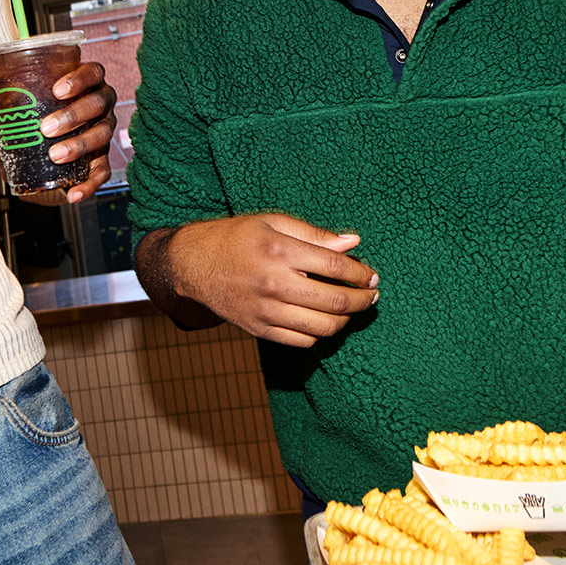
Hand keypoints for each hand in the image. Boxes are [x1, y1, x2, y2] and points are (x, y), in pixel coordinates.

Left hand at [0, 60, 116, 202]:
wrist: (51, 136)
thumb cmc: (40, 109)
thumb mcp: (21, 101)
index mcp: (86, 81)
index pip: (92, 72)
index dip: (79, 79)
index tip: (57, 90)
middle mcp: (101, 103)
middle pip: (97, 104)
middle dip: (73, 116)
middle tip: (46, 128)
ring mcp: (103, 130)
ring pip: (101, 136)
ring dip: (79, 145)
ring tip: (55, 156)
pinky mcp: (102, 158)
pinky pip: (102, 172)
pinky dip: (89, 184)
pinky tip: (73, 194)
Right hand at [165, 214, 377, 346]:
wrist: (194, 265)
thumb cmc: (236, 238)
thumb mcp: (273, 223)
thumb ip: (314, 234)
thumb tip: (353, 243)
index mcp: (278, 250)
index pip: (334, 265)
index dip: (360, 273)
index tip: (371, 276)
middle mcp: (273, 282)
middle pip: (334, 301)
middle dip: (362, 300)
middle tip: (372, 295)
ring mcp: (265, 310)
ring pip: (321, 327)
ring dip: (345, 321)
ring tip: (351, 309)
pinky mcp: (258, 329)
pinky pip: (301, 342)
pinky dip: (319, 334)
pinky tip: (323, 320)